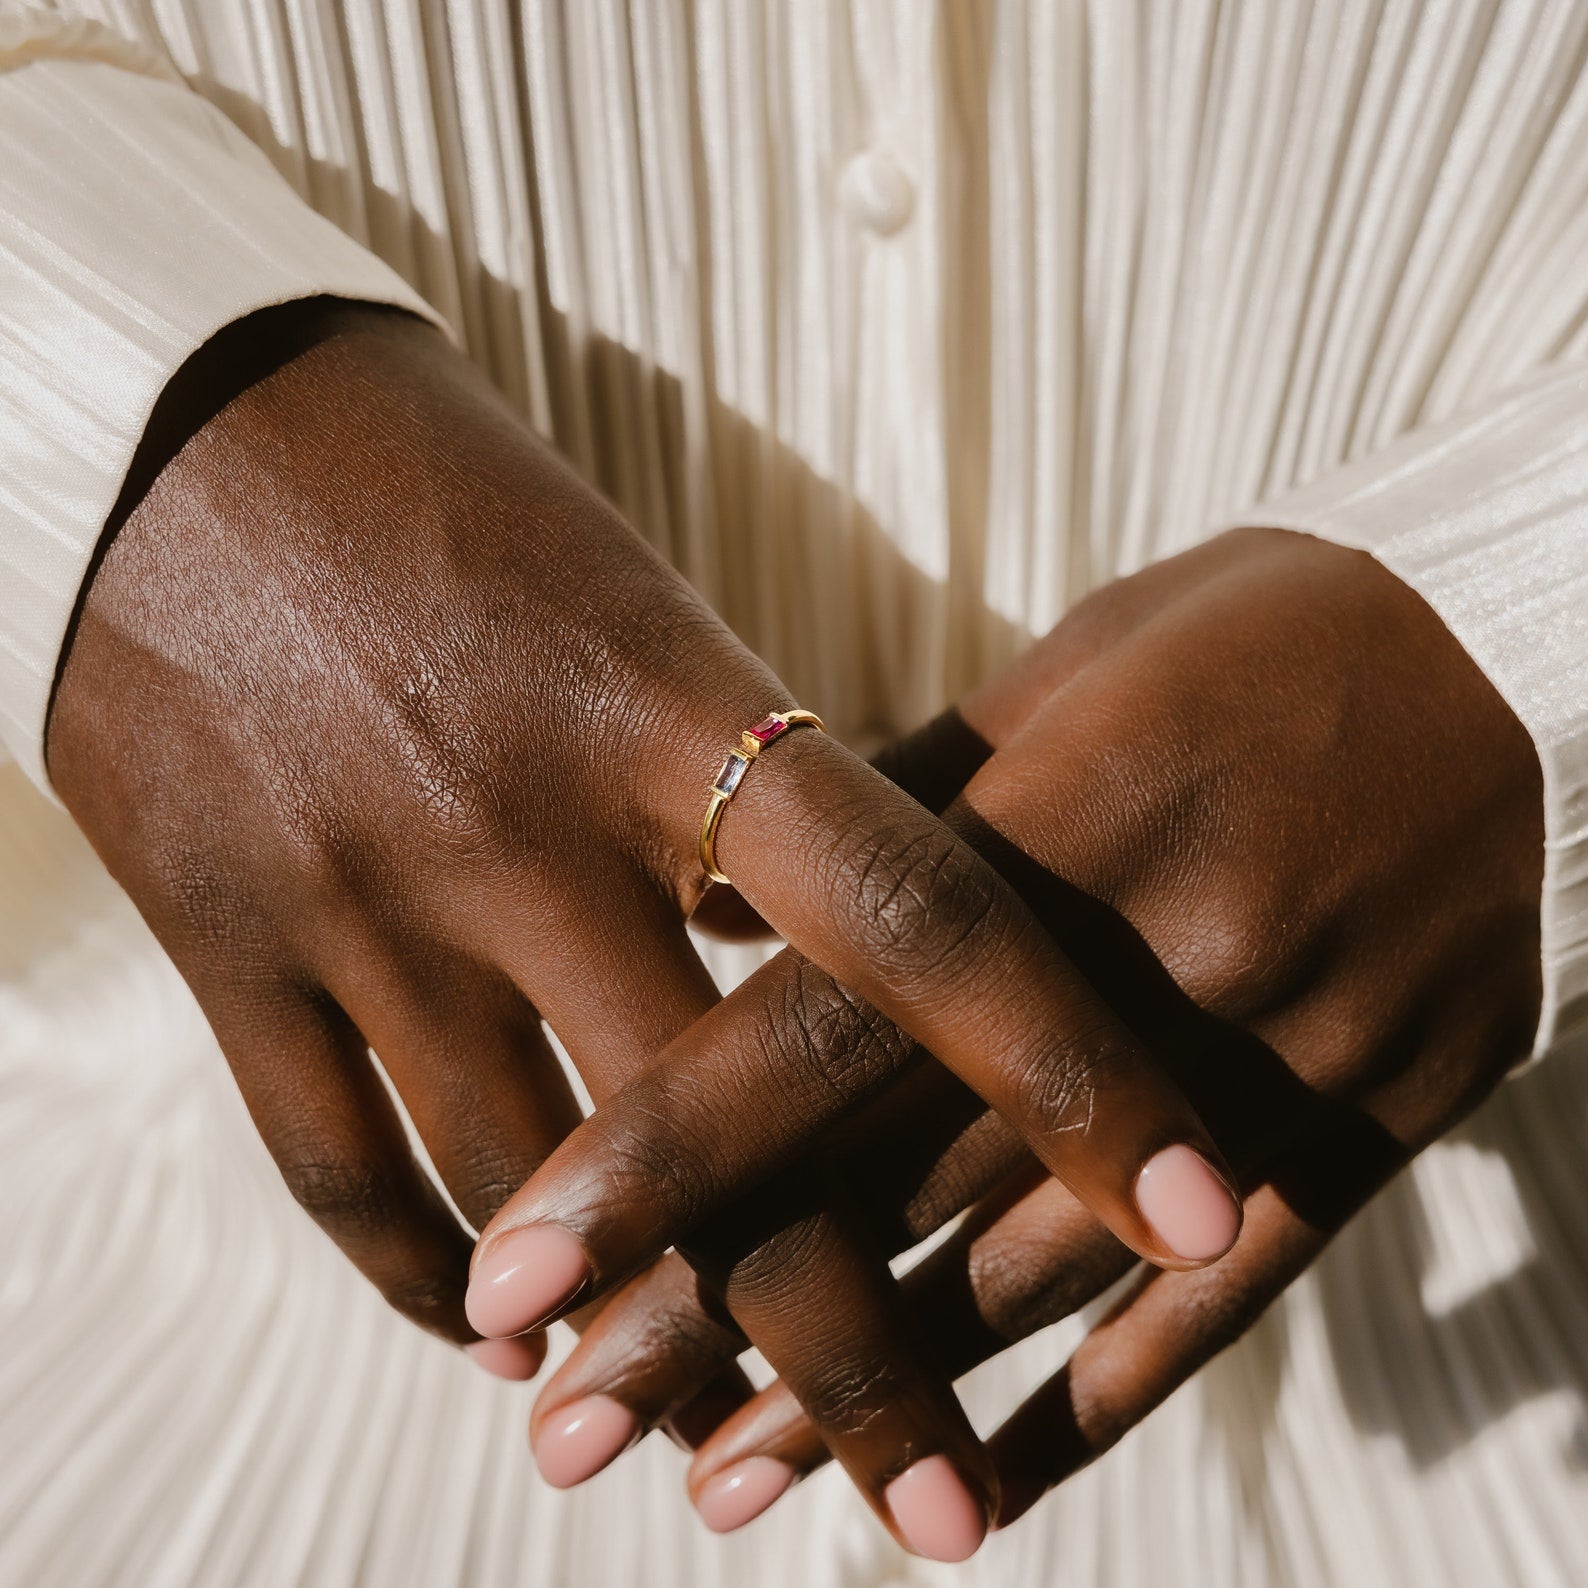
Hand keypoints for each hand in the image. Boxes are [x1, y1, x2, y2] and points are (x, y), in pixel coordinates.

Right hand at [47, 299, 1230, 1465]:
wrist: (184, 429)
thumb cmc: (455, 495)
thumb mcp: (636, 608)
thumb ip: (748, 786)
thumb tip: (839, 954)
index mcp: (675, 709)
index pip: (918, 914)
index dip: (1069, 1071)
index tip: (1199, 1209)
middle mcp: (530, 823)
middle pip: (733, 1143)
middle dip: (848, 1350)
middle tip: (948, 1516)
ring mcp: (367, 897)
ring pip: (527, 1199)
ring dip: (628, 1347)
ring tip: (710, 1459)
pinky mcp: (226, 943)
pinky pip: (346, 1180)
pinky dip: (432, 1289)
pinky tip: (495, 1346)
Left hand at [483, 526, 1541, 1547]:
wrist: (1497, 656)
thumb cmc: (1224, 644)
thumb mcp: (1052, 685)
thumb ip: (887, 818)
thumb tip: (707, 910)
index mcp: (1060, 821)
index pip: (825, 1021)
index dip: (663, 1152)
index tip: (516, 1272)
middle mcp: (1167, 955)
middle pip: (902, 1175)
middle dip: (725, 1314)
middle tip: (568, 1426)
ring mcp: (1287, 1055)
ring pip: (1038, 1274)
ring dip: (874, 1394)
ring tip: (719, 1483)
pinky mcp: (1379, 1123)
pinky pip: (1223, 1312)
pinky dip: (1085, 1414)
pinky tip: (965, 1496)